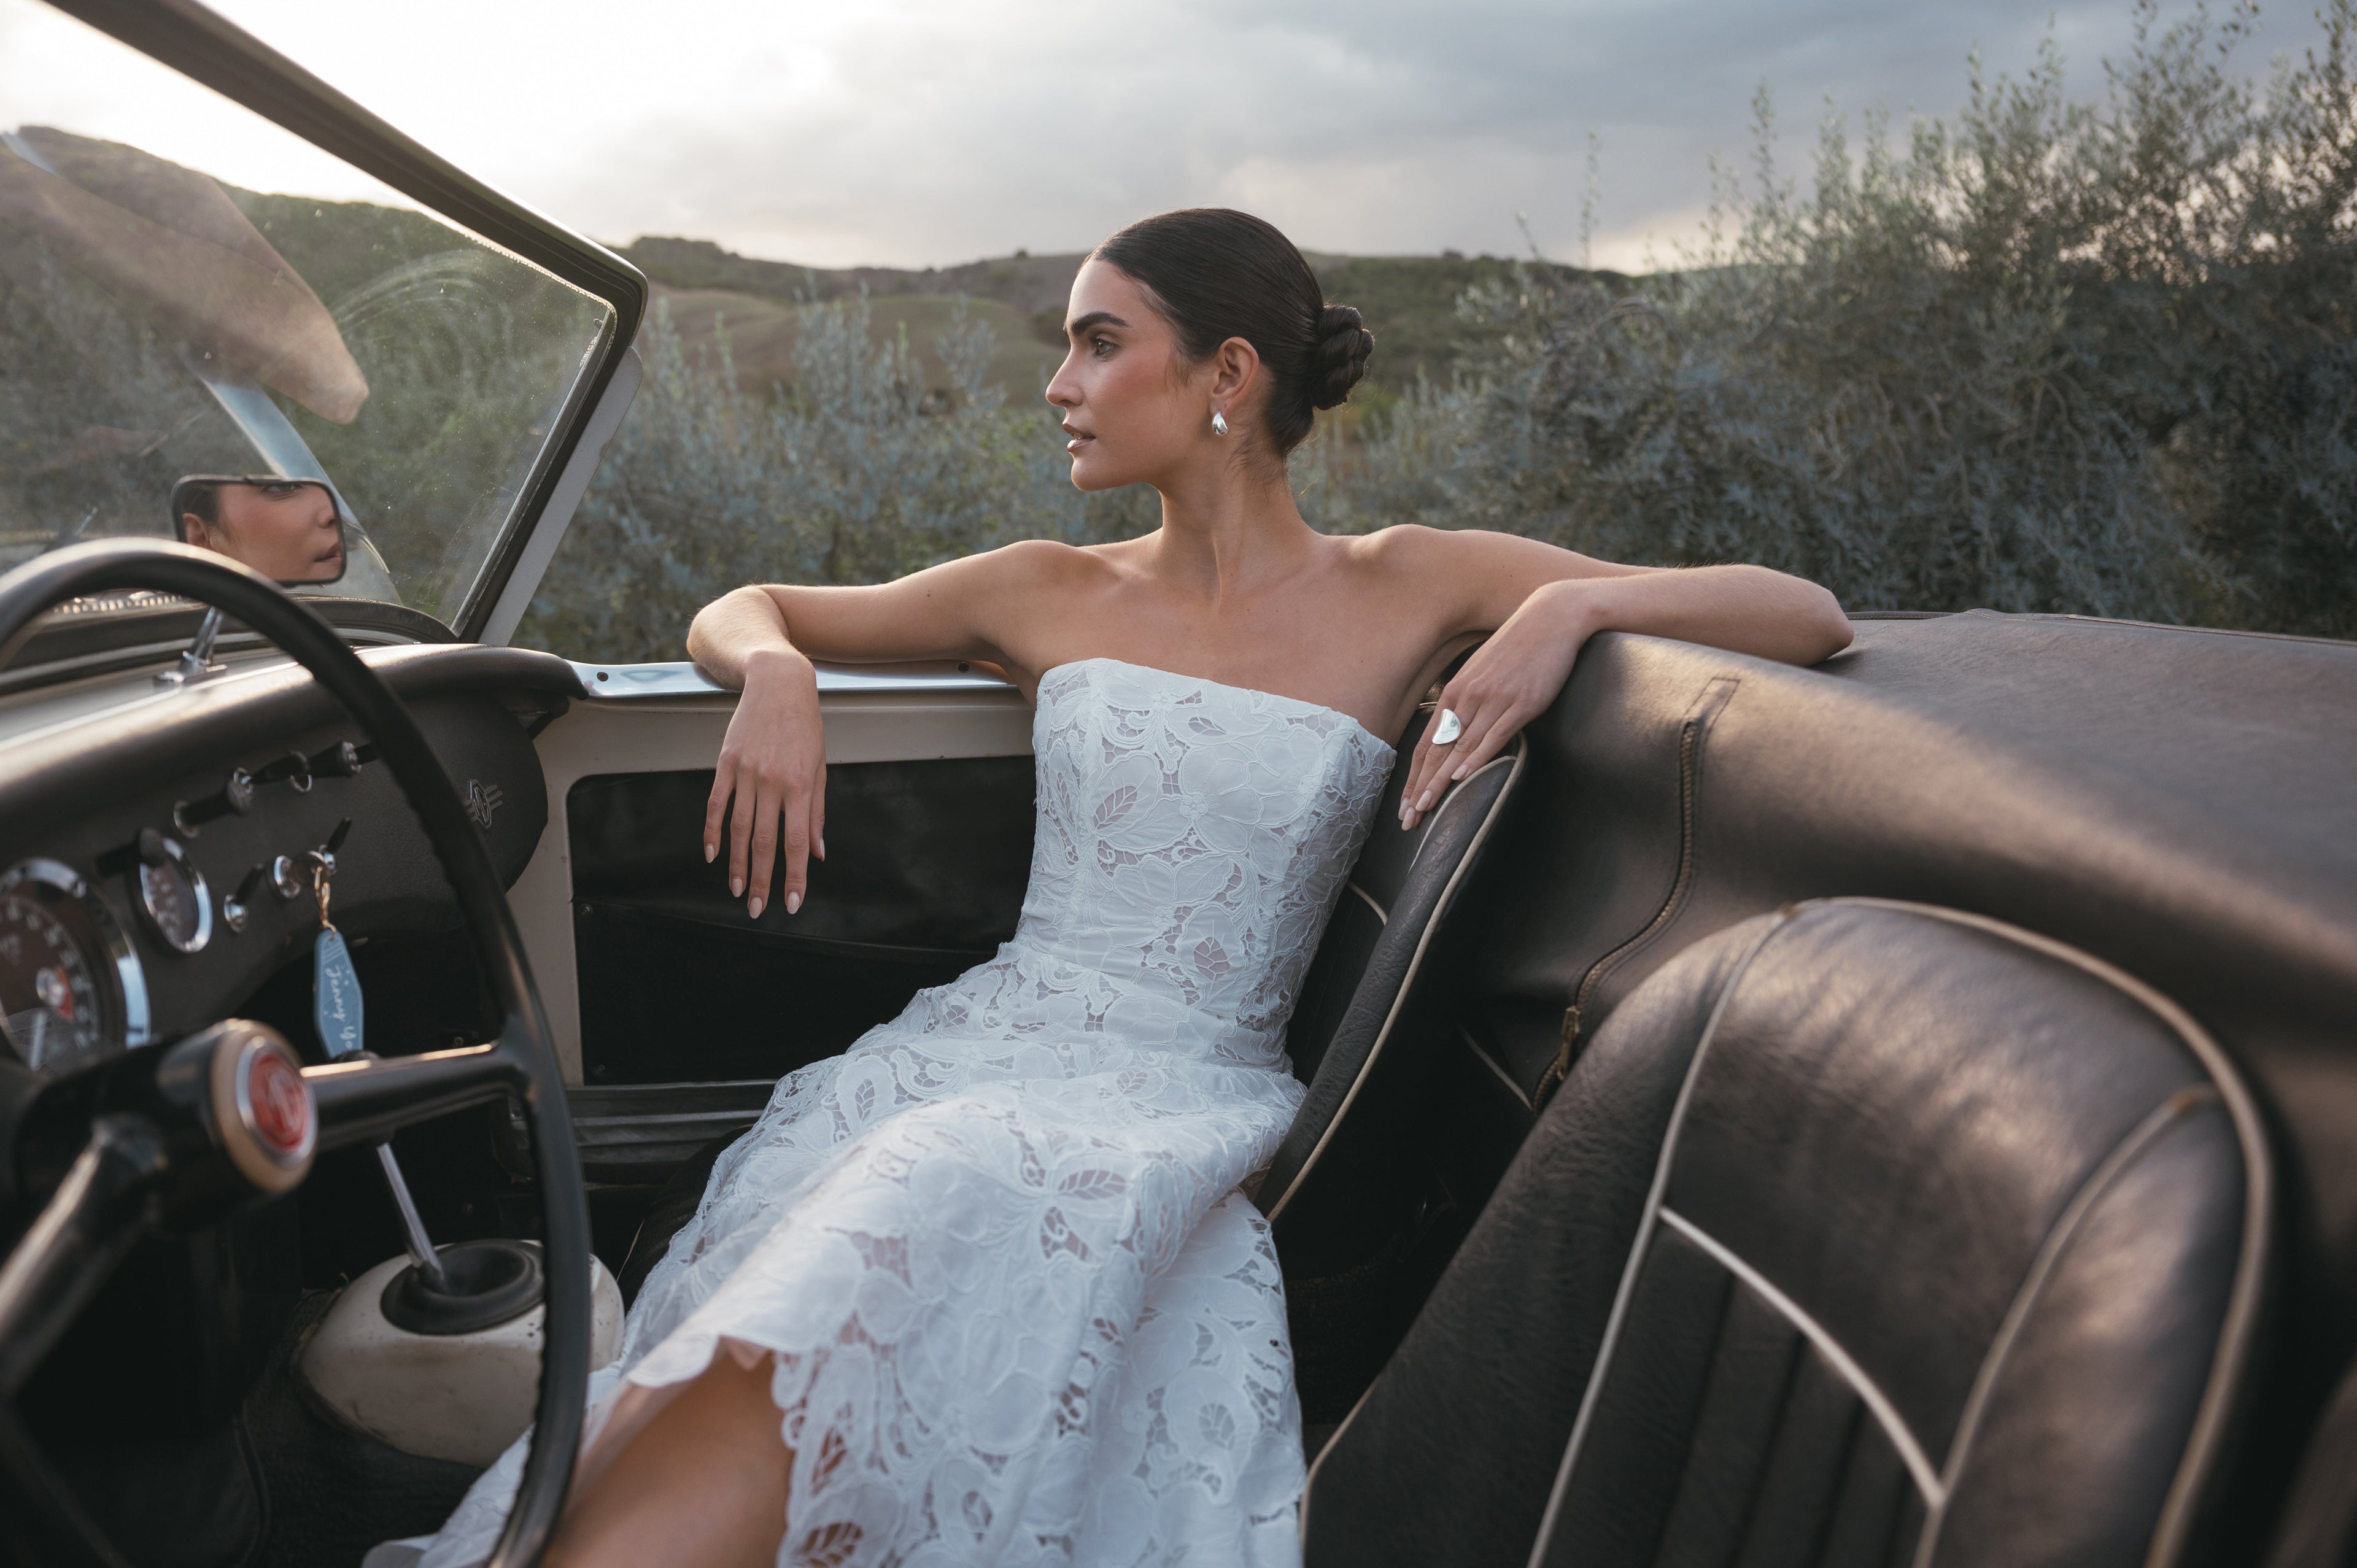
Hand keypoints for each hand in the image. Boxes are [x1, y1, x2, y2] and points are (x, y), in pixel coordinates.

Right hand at [704, 649, 825, 917]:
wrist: (779, 683)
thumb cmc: (805, 726)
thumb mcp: (820, 767)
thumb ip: (816, 812)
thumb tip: (818, 852)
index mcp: (801, 786)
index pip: (797, 843)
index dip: (794, 876)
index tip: (791, 903)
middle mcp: (772, 782)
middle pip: (763, 842)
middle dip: (760, 880)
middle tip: (755, 909)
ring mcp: (746, 773)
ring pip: (737, 829)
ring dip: (735, 864)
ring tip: (735, 889)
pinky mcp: (726, 763)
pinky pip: (716, 804)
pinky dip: (712, 832)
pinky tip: (712, 855)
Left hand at [1400, 581, 1592, 830]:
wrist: (1551, 618)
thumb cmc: (1518, 648)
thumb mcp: (1484, 673)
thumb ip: (1469, 701)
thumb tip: (1457, 730)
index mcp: (1456, 693)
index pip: (1427, 743)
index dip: (1414, 777)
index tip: (1405, 805)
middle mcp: (1468, 697)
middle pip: (1437, 751)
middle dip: (1420, 788)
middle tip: (1407, 820)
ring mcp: (1494, 699)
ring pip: (1460, 747)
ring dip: (1440, 781)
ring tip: (1426, 809)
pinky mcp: (1522, 702)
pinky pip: (1494, 734)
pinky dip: (1477, 757)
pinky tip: (1463, 777)